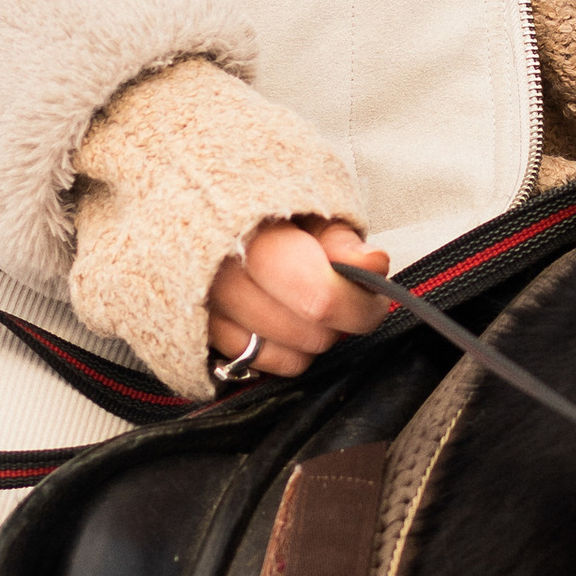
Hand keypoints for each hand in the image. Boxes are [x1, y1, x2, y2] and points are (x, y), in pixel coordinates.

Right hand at [206, 218, 391, 381]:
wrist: (203, 212)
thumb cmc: (264, 211)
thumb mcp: (308, 210)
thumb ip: (341, 239)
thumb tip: (374, 263)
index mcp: (255, 237)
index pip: (320, 297)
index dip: (358, 306)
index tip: (373, 298)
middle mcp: (222, 278)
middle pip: (308, 333)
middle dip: (339, 320)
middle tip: (341, 295)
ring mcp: (208, 311)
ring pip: (289, 356)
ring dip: (312, 338)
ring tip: (307, 304)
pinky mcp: (201, 336)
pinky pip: (262, 366)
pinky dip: (283, 351)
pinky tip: (282, 321)